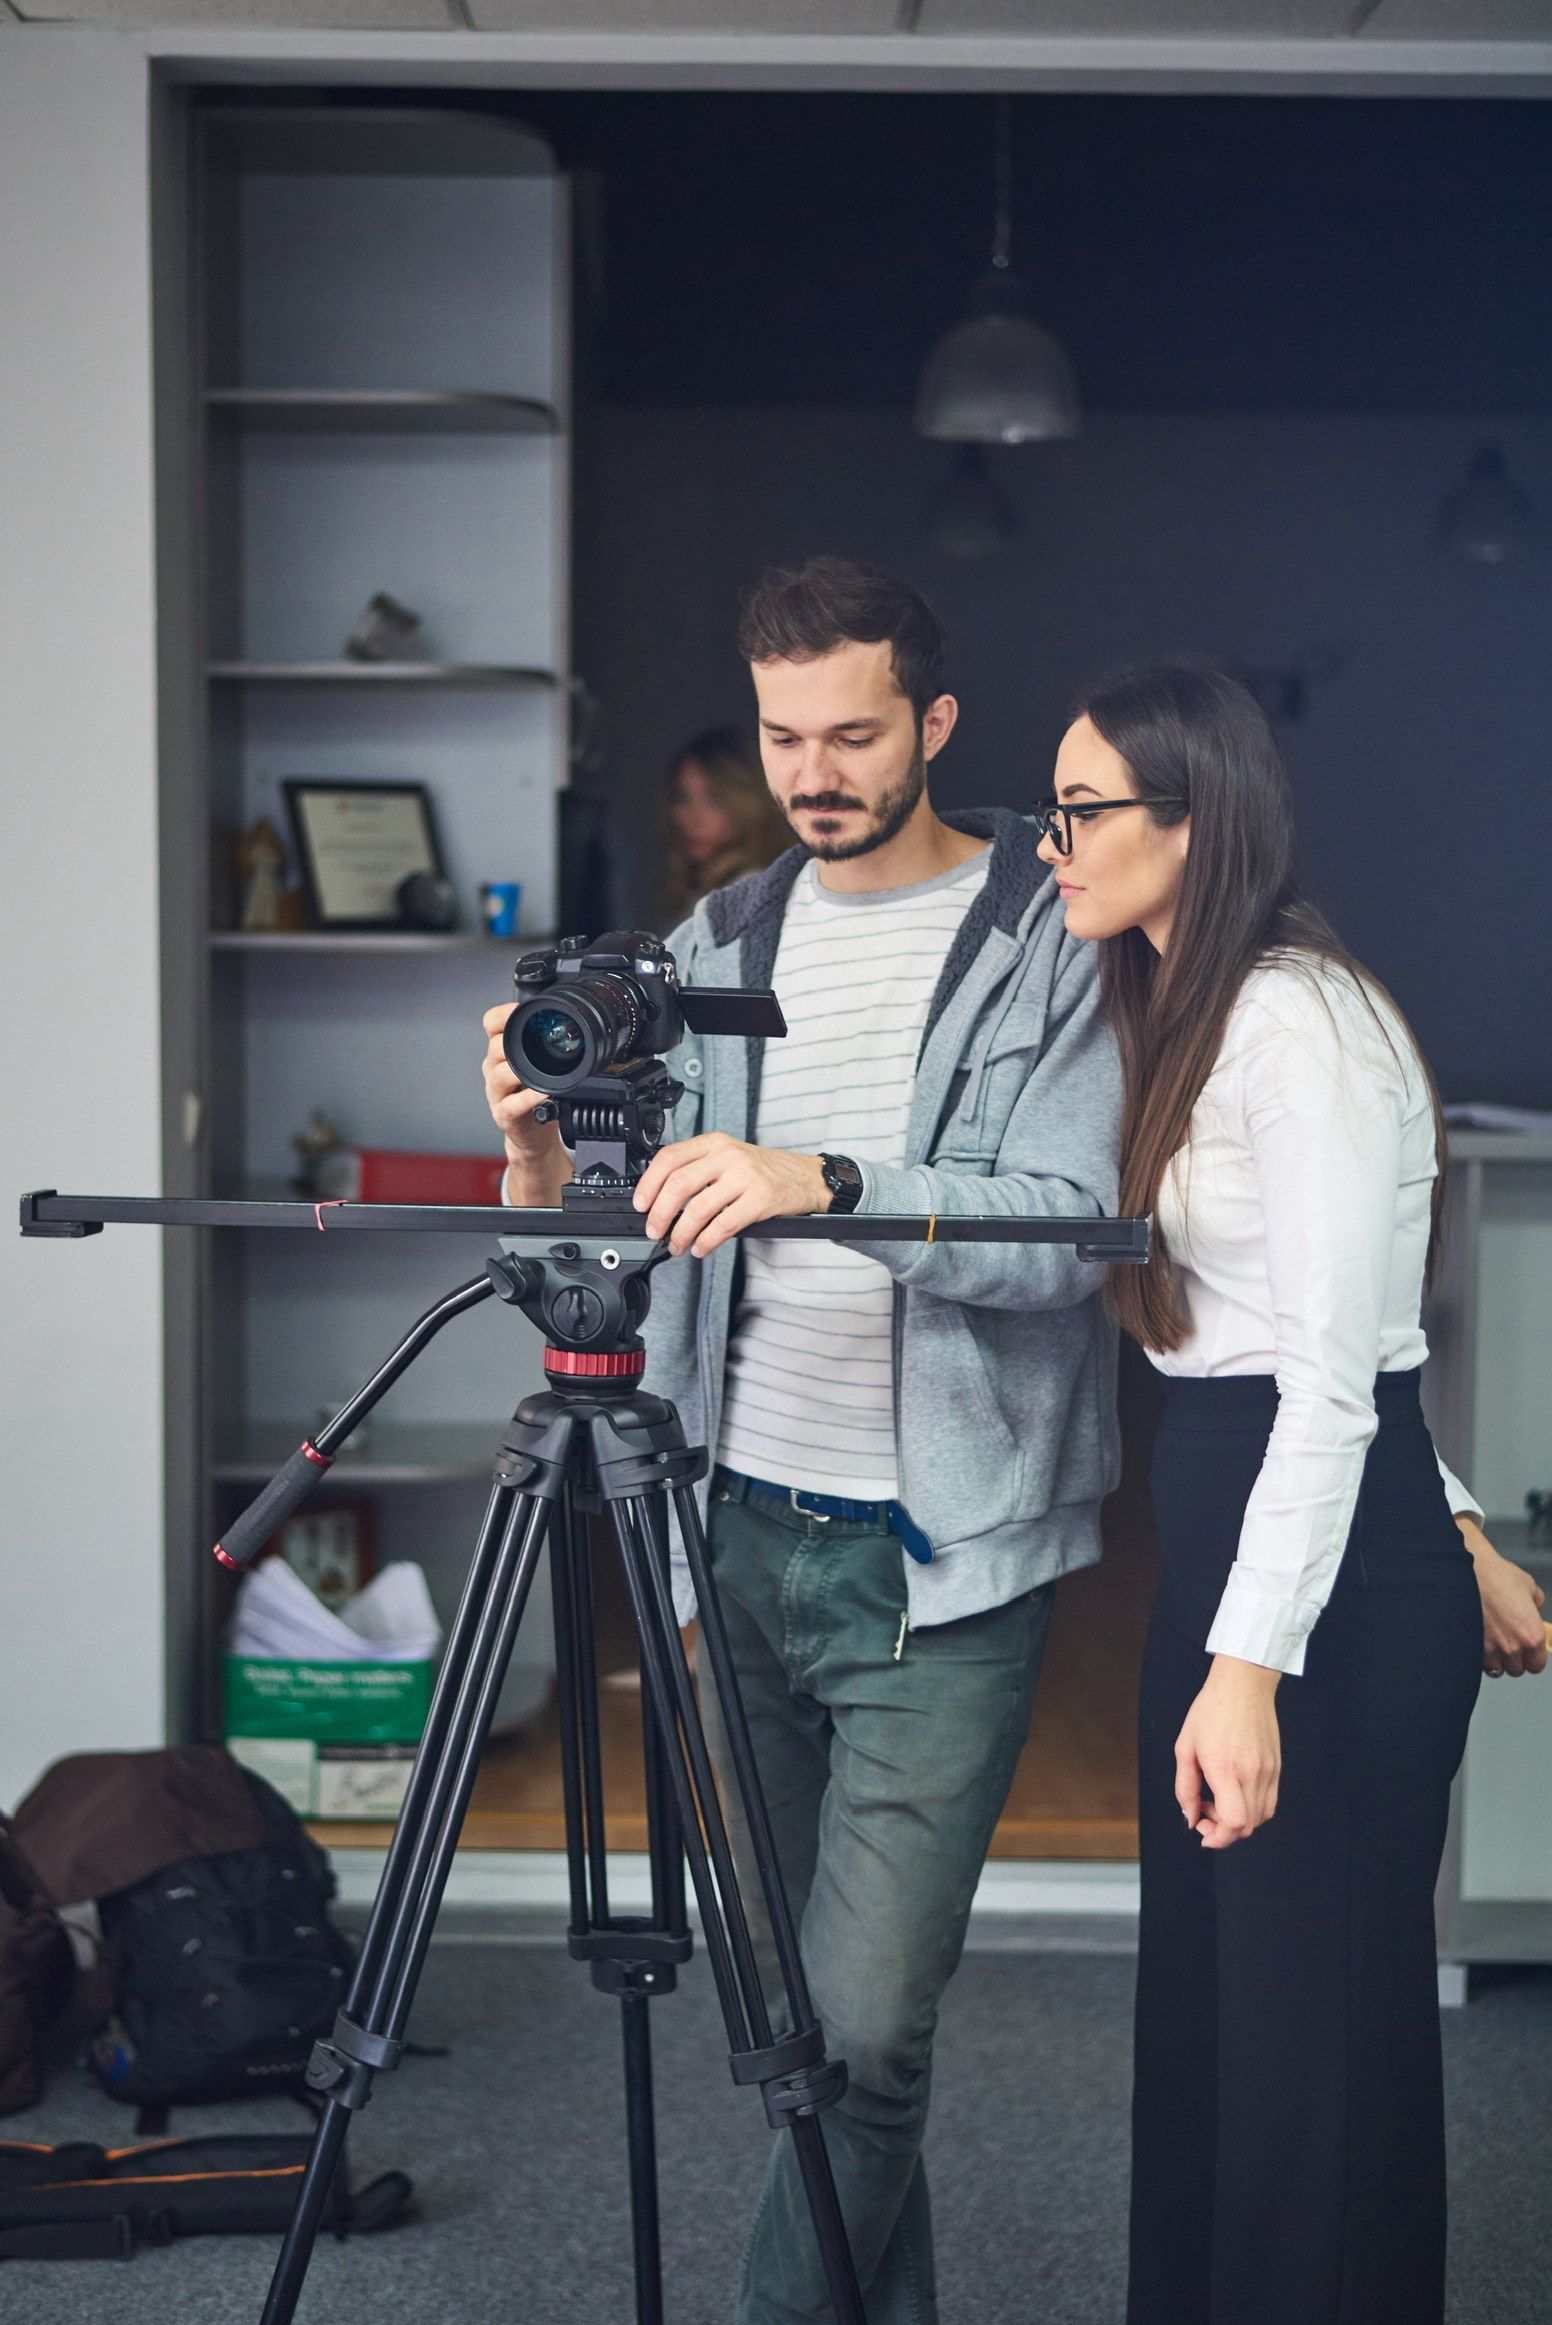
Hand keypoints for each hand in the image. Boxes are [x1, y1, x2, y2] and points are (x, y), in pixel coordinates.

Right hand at [481, 1003, 569, 1202]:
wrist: (534, 1134)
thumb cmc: (537, 1095)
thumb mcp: (537, 1065)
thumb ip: (543, 1044)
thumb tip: (571, 1023)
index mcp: (501, 1051)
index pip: (490, 1023)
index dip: (502, 1014)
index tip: (521, 1009)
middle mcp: (494, 1069)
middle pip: (494, 1047)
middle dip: (513, 1042)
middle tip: (535, 1042)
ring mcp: (497, 1093)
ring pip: (498, 1074)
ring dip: (518, 1070)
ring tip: (538, 1070)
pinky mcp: (504, 1115)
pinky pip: (511, 1105)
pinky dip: (526, 1098)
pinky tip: (541, 1093)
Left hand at [630, 1132, 831, 1257]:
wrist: (806, 1177)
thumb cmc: (764, 1171)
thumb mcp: (729, 1157)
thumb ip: (698, 1169)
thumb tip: (660, 1199)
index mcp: (715, 1143)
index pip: (669, 1157)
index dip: (648, 1183)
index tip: (640, 1204)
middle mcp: (728, 1156)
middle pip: (678, 1184)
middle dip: (659, 1213)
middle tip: (654, 1230)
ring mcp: (745, 1176)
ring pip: (698, 1208)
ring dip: (681, 1233)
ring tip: (677, 1245)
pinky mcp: (760, 1199)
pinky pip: (724, 1225)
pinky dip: (706, 1241)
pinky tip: (700, 1247)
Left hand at [1174, 1656, 1281, 1850]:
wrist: (1243, 1684)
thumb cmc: (1210, 1711)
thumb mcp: (1185, 1747)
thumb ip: (1185, 1788)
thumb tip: (1189, 1818)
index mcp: (1225, 1767)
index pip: (1234, 1822)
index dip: (1218, 1837)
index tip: (1202, 1831)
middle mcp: (1251, 1773)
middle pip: (1247, 1826)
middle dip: (1223, 1830)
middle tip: (1204, 1810)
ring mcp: (1268, 1771)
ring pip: (1260, 1818)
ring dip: (1237, 1821)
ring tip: (1218, 1799)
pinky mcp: (1277, 1767)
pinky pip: (1269, 1803)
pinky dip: (1252, 1809)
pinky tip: (1235, 1793)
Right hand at [1456, 1515, 1548, 1677]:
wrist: (1466, 1571)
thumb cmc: (1495, 1575)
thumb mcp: (1528, 1585)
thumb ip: (1535, 1602)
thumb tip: (1534, 1608)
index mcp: (1532, 1635)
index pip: (1537, 1665)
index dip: (1532, 1658)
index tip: (1527, 1651)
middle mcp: (1512, 1647)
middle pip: (1516, 1670)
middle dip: (1513, 1658)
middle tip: (1507, 1642)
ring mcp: (1489, 1650)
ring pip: (1496, 1668)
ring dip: (1495, 1658)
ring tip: (1491, 1641)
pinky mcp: (1470, 1647)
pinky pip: (1478, 1661)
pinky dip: (1478, 1654)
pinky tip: (1477, 1638)